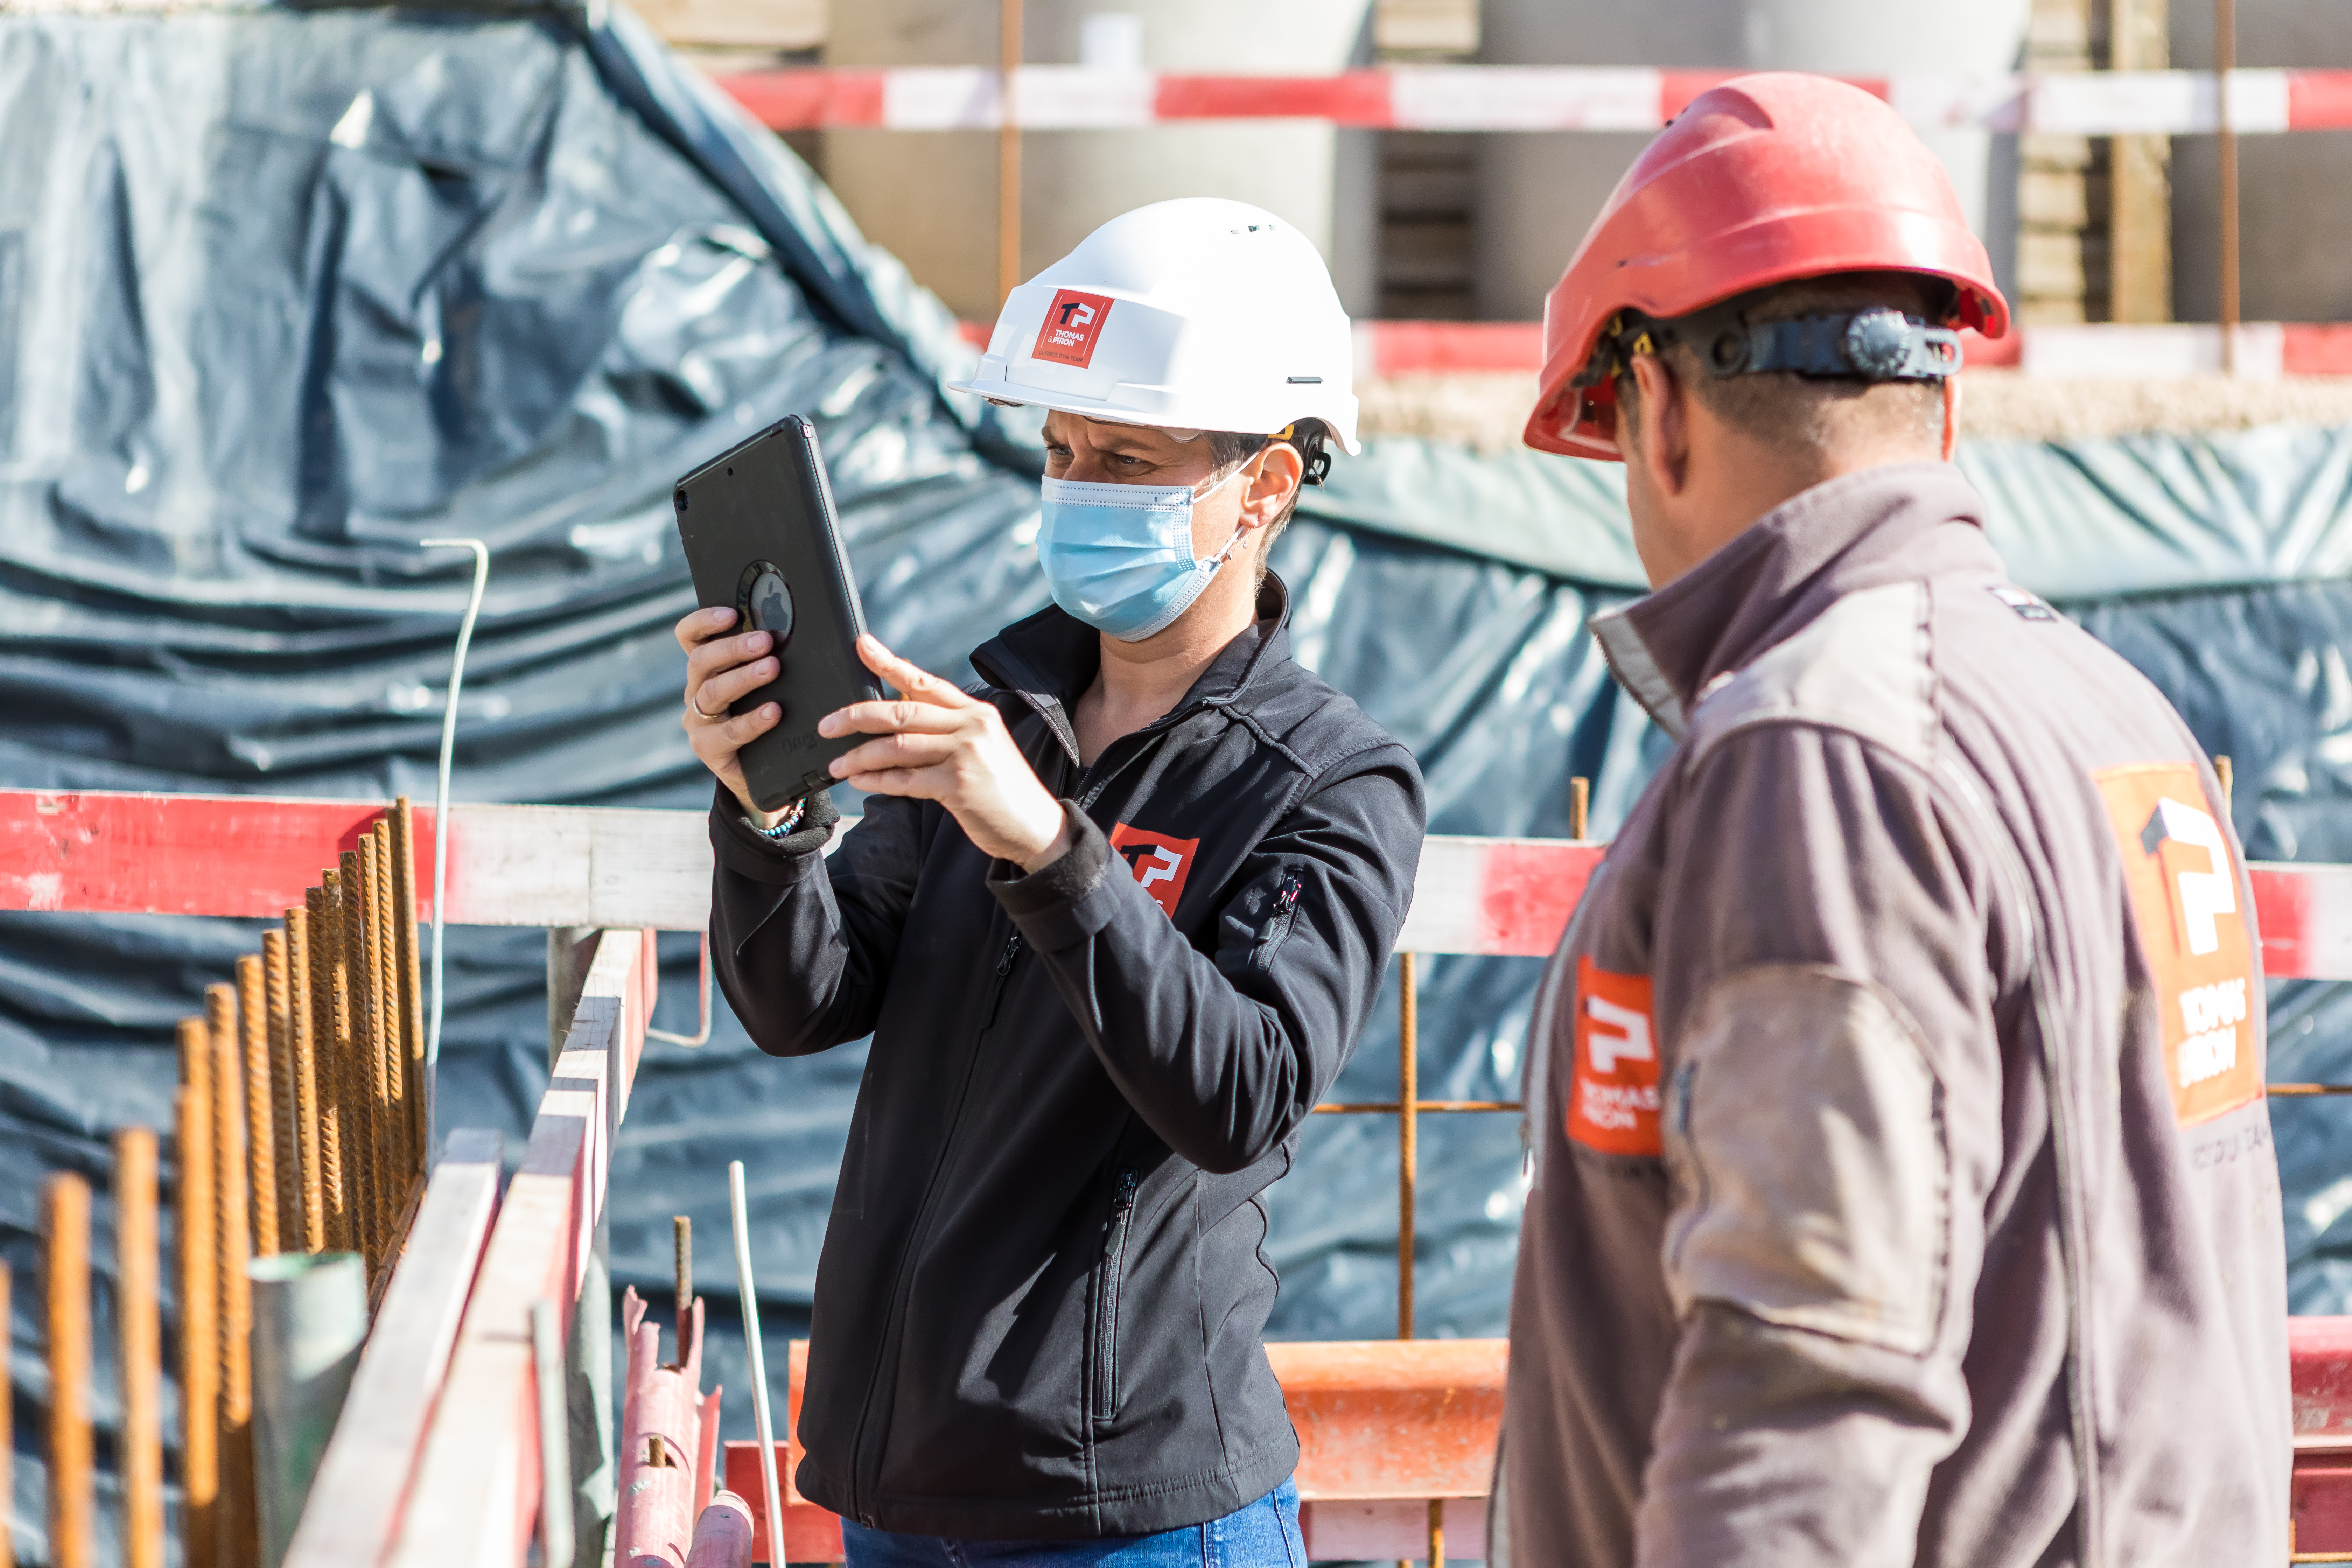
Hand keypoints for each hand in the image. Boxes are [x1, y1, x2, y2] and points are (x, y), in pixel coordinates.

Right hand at [674, 607, 785, 822]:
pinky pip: (728, 732)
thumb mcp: (762, 684)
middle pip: (701, 661)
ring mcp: (698, 720)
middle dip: (733, 648)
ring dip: (743, 678)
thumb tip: (795, 629)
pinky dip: (752, 721)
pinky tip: (773, 712)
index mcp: (706, 669)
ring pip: (712, 693)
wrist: (760, 771)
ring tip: (772, 668)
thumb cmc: (765, 715)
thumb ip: (764, 658)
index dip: (703, 622)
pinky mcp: (708, 748)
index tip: (731, 614)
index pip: (690, 637)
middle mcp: (695, 691)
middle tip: (765, 641)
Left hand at [821, 635, 1071, 870]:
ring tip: (837, 765)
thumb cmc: (1001, 788)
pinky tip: (860, 781)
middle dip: (857, 716)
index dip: (889, 662)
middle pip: (902, 711)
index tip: (862, 644)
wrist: (1035, 826)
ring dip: (860, 756)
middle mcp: (971, 726)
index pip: (925, 681)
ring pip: (898, 747)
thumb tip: (895, 714)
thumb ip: (944, 728)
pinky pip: (905, 780)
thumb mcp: (979, 746)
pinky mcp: (959, 785)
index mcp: (975, 711)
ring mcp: (966, 753)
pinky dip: (877, 781)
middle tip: (827, 725)